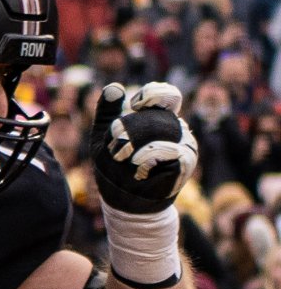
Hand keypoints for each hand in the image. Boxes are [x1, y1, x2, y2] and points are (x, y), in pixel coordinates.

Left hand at [96, 81, 197, 217]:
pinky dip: (147, 156)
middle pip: (159, 114)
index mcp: (159, 119)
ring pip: (165, 129)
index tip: (136, 104)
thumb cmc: (114, 167)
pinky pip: (169, 150)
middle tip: (114, 144)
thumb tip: (114, 87)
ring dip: (135, 143)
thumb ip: (107, 111)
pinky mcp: (186, 162)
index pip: (167, 95)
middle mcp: (177, 129)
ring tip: (120, 157)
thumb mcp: (103, 137)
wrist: (125, 201)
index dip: (153, 95)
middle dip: (130, 127)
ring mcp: (185, 145)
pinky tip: (137, 167)